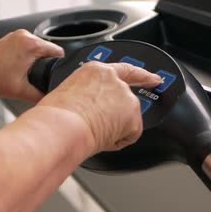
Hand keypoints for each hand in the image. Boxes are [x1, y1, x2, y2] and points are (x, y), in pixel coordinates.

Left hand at [0, 29, 63, 102]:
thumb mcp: (22, 91)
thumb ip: (40, 95)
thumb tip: (51, 97)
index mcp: (32, 45)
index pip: (57, 51)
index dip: (59, 63)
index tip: (54, 72)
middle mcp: (25, 35)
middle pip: (48, 48)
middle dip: (46, 61)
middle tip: (38, 74)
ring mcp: (17, 34)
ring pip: (37, 45)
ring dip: (36, 56)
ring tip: (28, 69)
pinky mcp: (11, 36)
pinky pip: (27, 43)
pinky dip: (27, 52)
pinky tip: (22, 63)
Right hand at [38, 62, 162, 153]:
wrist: (61, 126)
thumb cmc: (56, 114)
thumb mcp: (68, 94)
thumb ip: (86, 95)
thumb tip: (89, 109)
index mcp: (96, 71)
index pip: (125, 70)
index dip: (142, 75)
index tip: (154, 78)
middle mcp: (114, 80)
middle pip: (126, 100)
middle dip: (120, 114)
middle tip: (100, 126)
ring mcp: (126, 97)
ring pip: (126, 119)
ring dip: (114, 127)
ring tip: (92, 130)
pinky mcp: (133, 117)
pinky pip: (129, 135)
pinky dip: (117, 141)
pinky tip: (101, 138)